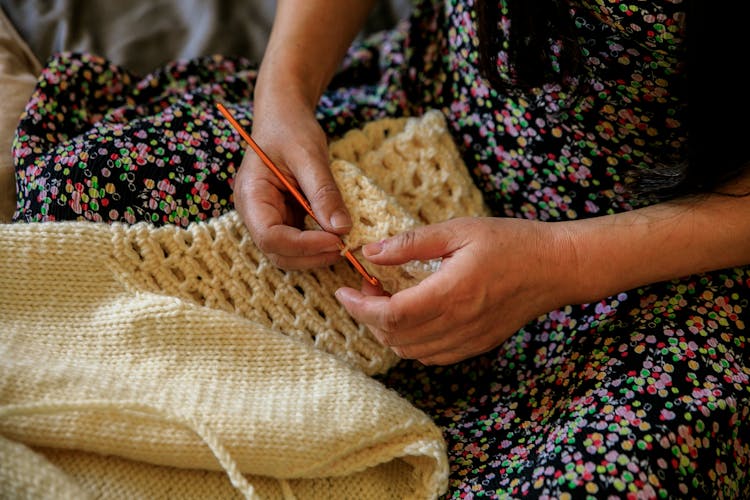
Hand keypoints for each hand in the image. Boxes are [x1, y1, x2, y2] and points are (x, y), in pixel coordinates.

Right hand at [233, 90, 351, 269]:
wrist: (285, 117)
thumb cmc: (291, 129)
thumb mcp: (309, 156)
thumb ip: (324, 193)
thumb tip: (341, 229)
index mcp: (251, 196)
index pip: (270, 237)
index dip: (303, 245)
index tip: (335, 240)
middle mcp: (255, 214)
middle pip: (278, 253)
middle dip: (311, 256)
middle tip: (345, 247)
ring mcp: (269, 218)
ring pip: (289, 254)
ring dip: (316, 255)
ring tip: (345, 244)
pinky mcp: (285, 219)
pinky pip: (300, 242)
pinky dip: (319, 245)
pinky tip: (338, 236)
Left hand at [335, 217, 576, 364]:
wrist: (557, 267)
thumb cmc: (511, 242)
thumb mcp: (459, 230)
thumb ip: (411, 243)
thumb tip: (371, 252)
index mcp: (451, 293)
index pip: (391, 315)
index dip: (360, 307)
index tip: (344, 290)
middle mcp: (458, 324)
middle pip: (395, 337)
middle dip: (368, 317)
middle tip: (363, 289)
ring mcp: (468, 340)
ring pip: (410, 351)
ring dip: (387, 331)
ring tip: (384, 301)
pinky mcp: (477, 344)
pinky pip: (432, 357)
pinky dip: (411, 343)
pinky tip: (411, 317)